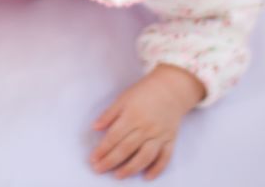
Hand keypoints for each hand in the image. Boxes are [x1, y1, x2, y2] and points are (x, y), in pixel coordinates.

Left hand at [89, 64, 204, 179]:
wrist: (171, 88)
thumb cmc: (144, 92)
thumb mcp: (124, 98)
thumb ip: (109, 114)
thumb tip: (95, 127)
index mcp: (132, 115)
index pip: (114, 136)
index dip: (103, 149)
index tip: (93, 159)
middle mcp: (146, 127)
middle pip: (126, 148)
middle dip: (111, 161)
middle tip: (99, 169)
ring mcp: (159, 135)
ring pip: (145, 156)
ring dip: (131, 168)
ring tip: (118, 176)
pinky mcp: (170, 139)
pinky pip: (165, 157)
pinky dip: (157, 169)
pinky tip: (147, 177)